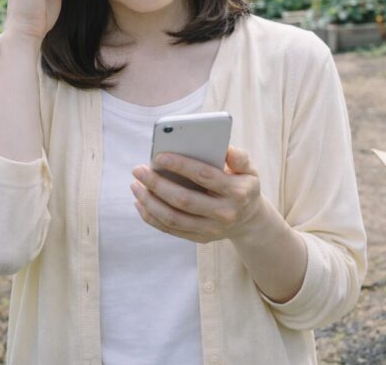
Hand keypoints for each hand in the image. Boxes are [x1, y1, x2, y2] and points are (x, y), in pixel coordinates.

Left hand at [130, 146, 264, 243]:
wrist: (250, 219)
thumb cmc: (243, 185)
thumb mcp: (249, 169)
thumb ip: (239, 157)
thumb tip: (224, 148)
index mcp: (237, 191)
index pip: (204, 176)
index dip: (180, 165)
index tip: (158, 156)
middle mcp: (224, 213)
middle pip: (183, 200)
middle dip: (157, 184)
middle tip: (138, 170)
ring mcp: (211, 229)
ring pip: (173, 218)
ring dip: (149, 202)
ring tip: (135, 185)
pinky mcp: (200, 238)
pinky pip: (170, 229)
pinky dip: (152, 217)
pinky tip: (140, 203)